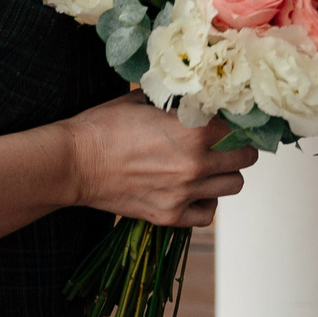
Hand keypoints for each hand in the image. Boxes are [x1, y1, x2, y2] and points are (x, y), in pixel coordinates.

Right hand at [64, 96, 259, 225]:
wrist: (73, 163)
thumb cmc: (102, 127)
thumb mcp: (143, 101)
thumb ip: (176, 104)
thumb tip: (194, 100)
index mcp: (193, 130)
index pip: (240, 127)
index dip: (236, 122)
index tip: (230, 121)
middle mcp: (196, 164)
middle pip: (245, 158)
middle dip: (238, 148)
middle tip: (224, 144)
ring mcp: (184, 193)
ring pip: (234, 185)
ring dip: (225, 174)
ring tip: (209, 168)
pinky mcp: (169, 215)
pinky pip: (208, 214)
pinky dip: (206, 203)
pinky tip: (194, 191)